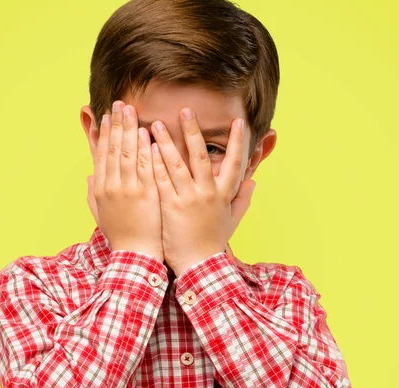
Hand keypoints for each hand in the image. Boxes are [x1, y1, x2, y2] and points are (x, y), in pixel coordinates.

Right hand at [89, 101, 163, 261]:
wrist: (135, 256)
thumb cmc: (120, 236)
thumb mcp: (100, 215)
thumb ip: (92, 194)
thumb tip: (90, 176)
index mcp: (100, 189)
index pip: (101, 155)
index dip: (104, 133)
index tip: (107, 116)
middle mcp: (111, 186)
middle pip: (113, 149)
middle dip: (117, 124)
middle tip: (120, 104)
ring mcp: (128, 190)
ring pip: (127, 153)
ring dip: (129, 130)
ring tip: (131, 110)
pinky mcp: (146, 195)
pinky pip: (145, 167)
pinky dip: (144, 149)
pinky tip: (146, 132)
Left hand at [150, 108, 255, 275]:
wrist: (199, 266)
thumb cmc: (213, 243)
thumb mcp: (232, 220)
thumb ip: (242, 199)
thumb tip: (253, 182)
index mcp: (223, 194)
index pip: (234, 163)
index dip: (237, 142)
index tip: (238, 122)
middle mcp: (207, 193)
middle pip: (201, 157)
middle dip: (194, 131)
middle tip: (186, 110)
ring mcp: (188, 199)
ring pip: (177, 165)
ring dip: (167, 143)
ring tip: (157, 124)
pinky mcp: (170, 207)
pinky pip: (161, 181)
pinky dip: (154, 164)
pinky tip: (145, 149)